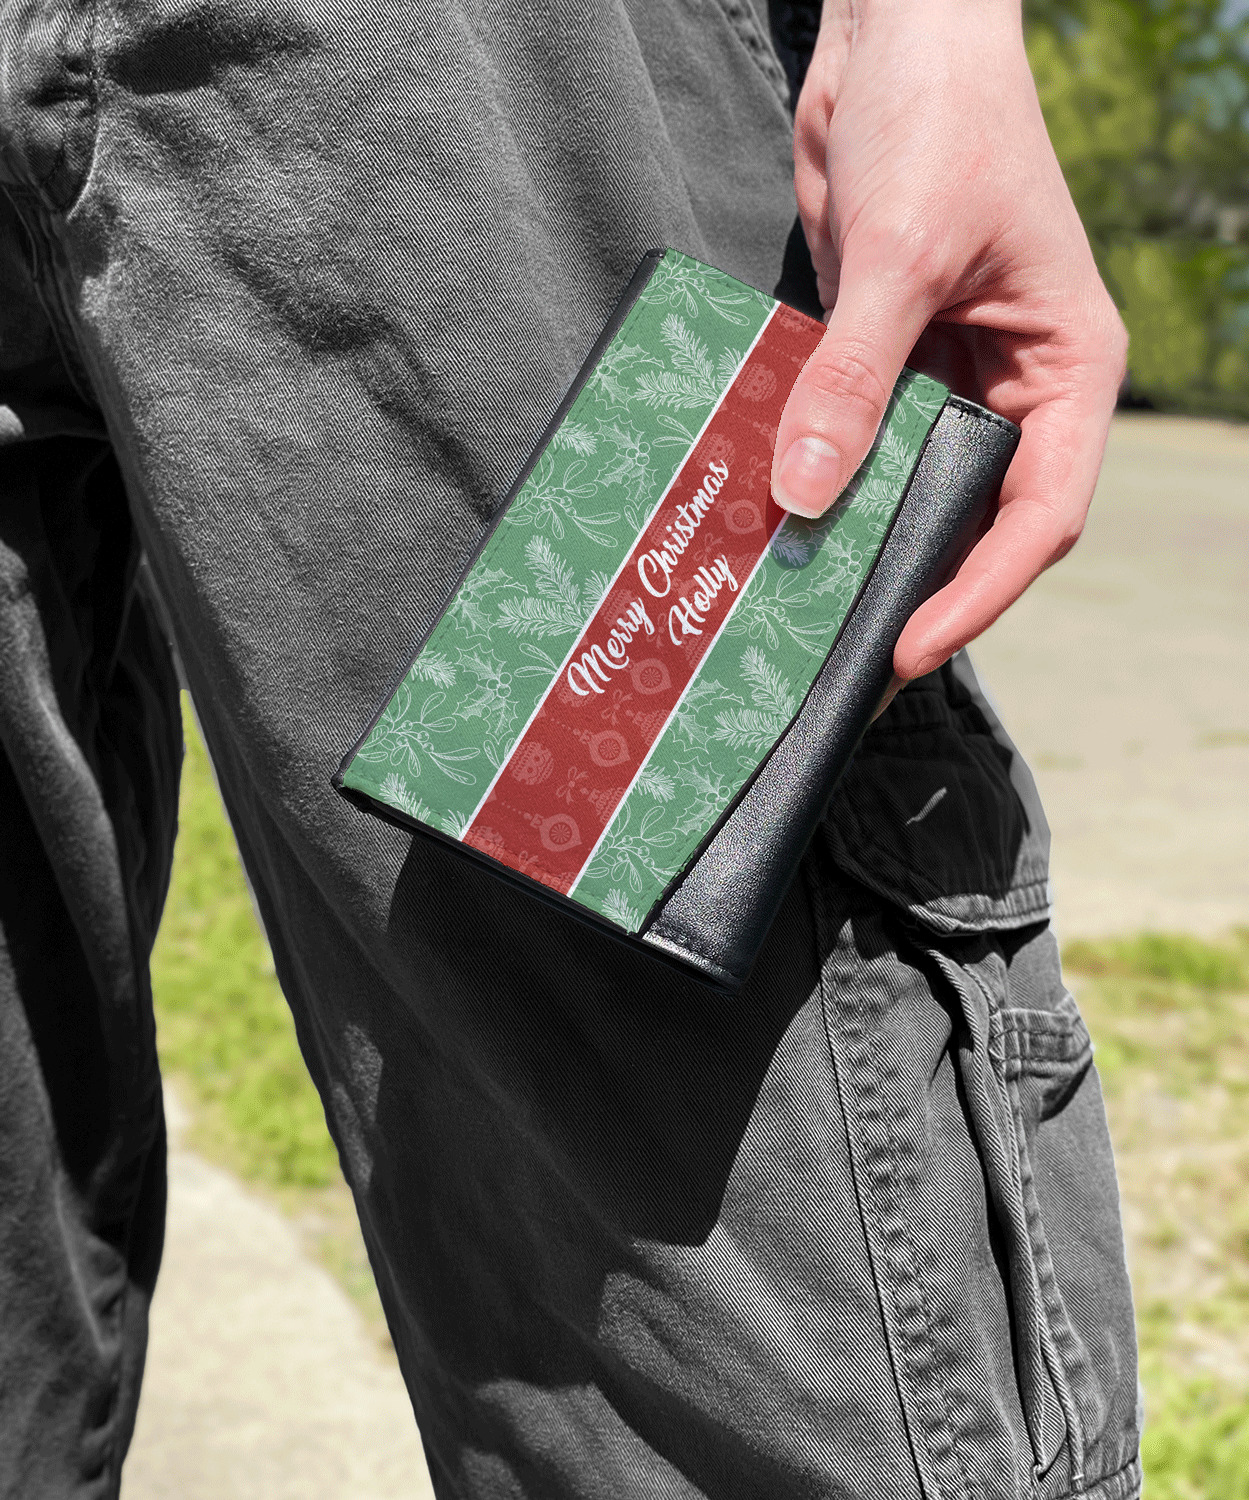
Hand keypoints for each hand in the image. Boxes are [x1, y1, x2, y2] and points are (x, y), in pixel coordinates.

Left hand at [771, 0, 1125, 680]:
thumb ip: (852, 377)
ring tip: (795, 605)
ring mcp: (944, 376)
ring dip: (856, 537)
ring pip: (906, 486)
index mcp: (1064, 370)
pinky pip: (853, 438)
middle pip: (972, 516)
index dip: (979, 592)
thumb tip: (803, 494)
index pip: (1038, 512)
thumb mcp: (901, 254)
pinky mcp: (881, 358)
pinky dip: (816, 476)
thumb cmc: (943, 118)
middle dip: (914, 581)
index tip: (908, 645)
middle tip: (839, 652)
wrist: (896, 32)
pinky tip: (769, 518)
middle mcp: (1012, 386)